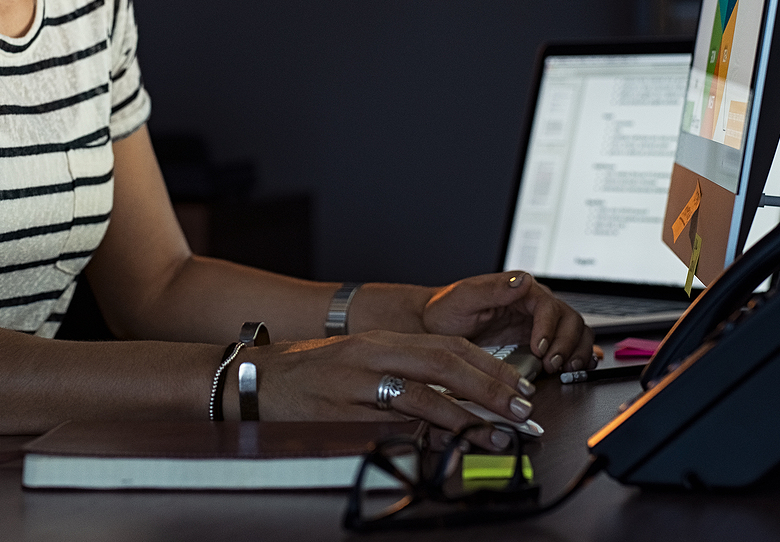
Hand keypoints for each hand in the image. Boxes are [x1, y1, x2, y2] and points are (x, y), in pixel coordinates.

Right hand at [239, 331, 537, 450]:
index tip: (517, 385)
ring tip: (499, 431)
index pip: (449, 346)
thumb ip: (403, 372)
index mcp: (384, 340)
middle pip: (447, 363)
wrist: (257, 378)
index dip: (489, 365)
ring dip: (470, 414)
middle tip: (522, 407)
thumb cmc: (309, 373)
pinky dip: (429, 429)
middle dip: (491, 386)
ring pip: (427, 393)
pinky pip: (396, 420)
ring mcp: (362, 381)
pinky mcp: (348, 409)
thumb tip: (452, 397)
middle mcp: (377, 354)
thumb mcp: (360, 362)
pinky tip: (451, 439)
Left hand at [420, 271, 595, 373]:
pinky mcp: (537, 339)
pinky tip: (579, 364)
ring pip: (575, 331)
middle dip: (566, 343)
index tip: (539, 348)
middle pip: (569, 319)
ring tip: (565, 368)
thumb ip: (493, 289)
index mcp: (519, 289)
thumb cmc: (446, 311)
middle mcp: (532, 303)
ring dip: (576, 350)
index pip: (548, 305)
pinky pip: (568, 343)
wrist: (435, 326)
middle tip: (552, 364)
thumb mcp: (463, 298)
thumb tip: (522, 281)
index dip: (548, 328)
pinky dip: (579, 352)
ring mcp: (537, 322)